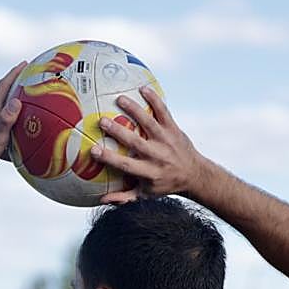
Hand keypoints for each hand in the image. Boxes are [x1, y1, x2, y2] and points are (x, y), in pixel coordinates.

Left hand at [0, 62, 25, 184]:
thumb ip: (7, 119)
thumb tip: (17, 101)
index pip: (2, 87)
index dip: (14, 74)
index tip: (25, 64)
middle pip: (0, 97)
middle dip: (14, 88)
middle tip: (28, 82)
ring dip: (10, 109)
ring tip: (24, 110)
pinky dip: (7, 127)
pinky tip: (14, 138)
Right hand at [91, 86, 204, 203]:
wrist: (194, 174)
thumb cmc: (165, 184)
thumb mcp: (146, 194)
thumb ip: (124, 197)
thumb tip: (101, 201)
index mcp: (149, 173)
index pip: (126, 165)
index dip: (110, 159)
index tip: (93, 151)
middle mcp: (157, 156)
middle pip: (135, 142)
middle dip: (118, 132)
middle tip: (102, 121)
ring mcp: (166, 141)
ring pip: (149, 123)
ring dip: (135, 110)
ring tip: (119, 99)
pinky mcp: (174, 129)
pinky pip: (164, 112)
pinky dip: (155, 100)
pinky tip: (142, 88)